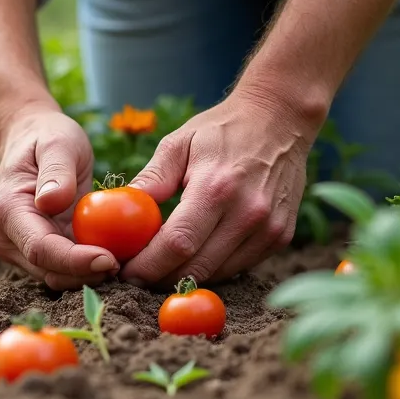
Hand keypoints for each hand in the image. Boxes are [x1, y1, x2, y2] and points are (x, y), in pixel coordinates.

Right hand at [0, 109, 119, 289]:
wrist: (30, 139)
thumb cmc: (47, 137)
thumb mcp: (58, 143)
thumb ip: (56, 171)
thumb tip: (51, 202)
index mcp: (7, 210)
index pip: (41, 248)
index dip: (75, 261)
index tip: (110, 260)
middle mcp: (3, 236)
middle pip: (48, 270)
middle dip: (87, 273)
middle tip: (126, 263)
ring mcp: (16, 248)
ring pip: (55, 276)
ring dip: (88, 275)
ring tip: (122, 260)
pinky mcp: (31, 253)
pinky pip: (61, 269)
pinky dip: (85, 268)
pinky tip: (111, 255)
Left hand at [121, 89, 318, 285]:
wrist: (280, 120)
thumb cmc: (222, 130)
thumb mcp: (179, 143)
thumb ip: (151, 179)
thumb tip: (118, 211)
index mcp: (216, 188)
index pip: (177, 244)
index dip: (147, 265)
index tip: (125, 271)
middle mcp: (247, 213)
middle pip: (196, 268)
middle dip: (160, 279)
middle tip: (138, 276)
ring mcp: (269, 229)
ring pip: (217, 274)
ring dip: (186, 277)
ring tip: (163, 266)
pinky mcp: (281, 237)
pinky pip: (238, 268)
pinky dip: (213, 269)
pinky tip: (196, 256)